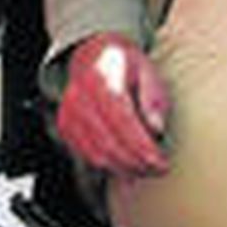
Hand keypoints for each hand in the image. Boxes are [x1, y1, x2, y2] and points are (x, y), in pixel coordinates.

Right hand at [57, 33, 171, 175]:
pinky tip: (127, 168)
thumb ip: (152, 98)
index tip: (161, 162)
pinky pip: (86, 156)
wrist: (93, 55)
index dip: (142, 147)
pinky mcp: (65, 127)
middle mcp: (81, 98)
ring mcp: (69, 114)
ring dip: (124, 170)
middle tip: (159, 170)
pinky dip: (109, 167)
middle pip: (109, 143)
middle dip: (137, 163)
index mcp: (103, 79)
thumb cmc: (126, 65)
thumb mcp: (147, 71)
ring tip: (146, 171)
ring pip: (97, 155)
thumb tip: (156, 129)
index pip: (123, 121)